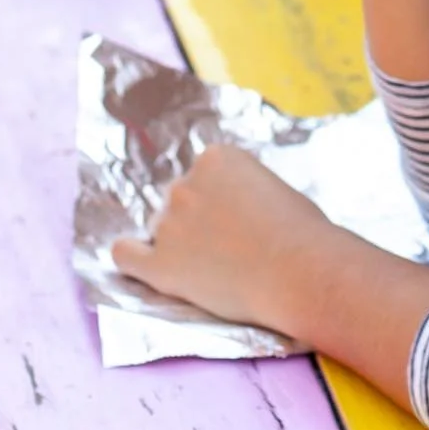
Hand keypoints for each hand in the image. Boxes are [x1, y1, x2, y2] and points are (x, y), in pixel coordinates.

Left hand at [112, 144, 332, 335]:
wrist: (300, 271)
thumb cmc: (302, 232)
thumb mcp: (275, 188)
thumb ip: (243, 190)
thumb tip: (235, 209)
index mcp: (215, 158)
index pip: (202, 175)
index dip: (218, 199)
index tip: (236, 218)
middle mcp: (185, 184)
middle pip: (179, 200)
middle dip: (197, 220)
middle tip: (229, 246)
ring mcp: (169, 224)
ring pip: (161, 229)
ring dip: (179, 243)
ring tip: (214, 267)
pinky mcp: (160, 265)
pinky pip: (126, 255)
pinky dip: (130, 255)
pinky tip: (138, 259)